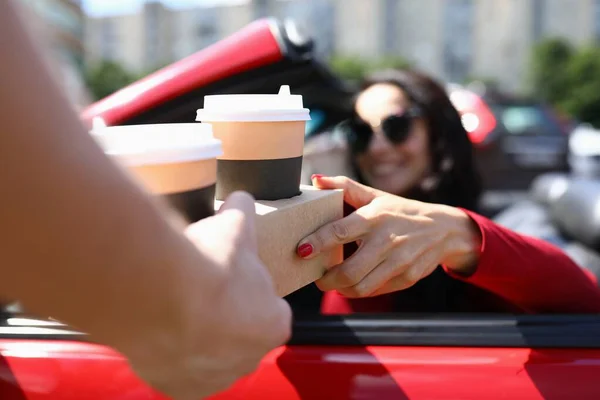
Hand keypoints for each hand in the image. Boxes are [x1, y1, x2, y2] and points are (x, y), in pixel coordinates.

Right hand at [128, 192, 291, 399]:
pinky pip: (179, 373)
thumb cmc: (207, 265)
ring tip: (176, 307)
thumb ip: (242, 211)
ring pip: (210, 357)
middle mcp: (250, 358)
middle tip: (200, 292)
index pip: (270, 310)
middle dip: (225, 318)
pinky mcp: (179, 389)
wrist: (158, 294)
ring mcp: (215, 378)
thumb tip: (240, 199)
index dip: (250, 293)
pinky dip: (171, 354)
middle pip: (241, 336)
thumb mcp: (233, 225)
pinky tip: (160, 328)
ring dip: (198, 337)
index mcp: (274, 323)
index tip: (229, 279)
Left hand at [297, 176, 480, 297]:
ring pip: (360, 287)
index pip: (340, 232)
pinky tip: (353, 283)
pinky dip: (359, 290)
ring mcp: (398, 262)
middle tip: (317, 277)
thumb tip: (315, 179)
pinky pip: (375, 291)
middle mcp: (386, 241)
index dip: (317, 242)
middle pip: (348, 271)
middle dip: (325, 279)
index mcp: (375, 217)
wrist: (445, 230)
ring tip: (332, 282)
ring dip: (340, 289)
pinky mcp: (407, 278)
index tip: (301, 251)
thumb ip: (345, 188)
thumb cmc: (402, 211)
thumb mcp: (376, 197)